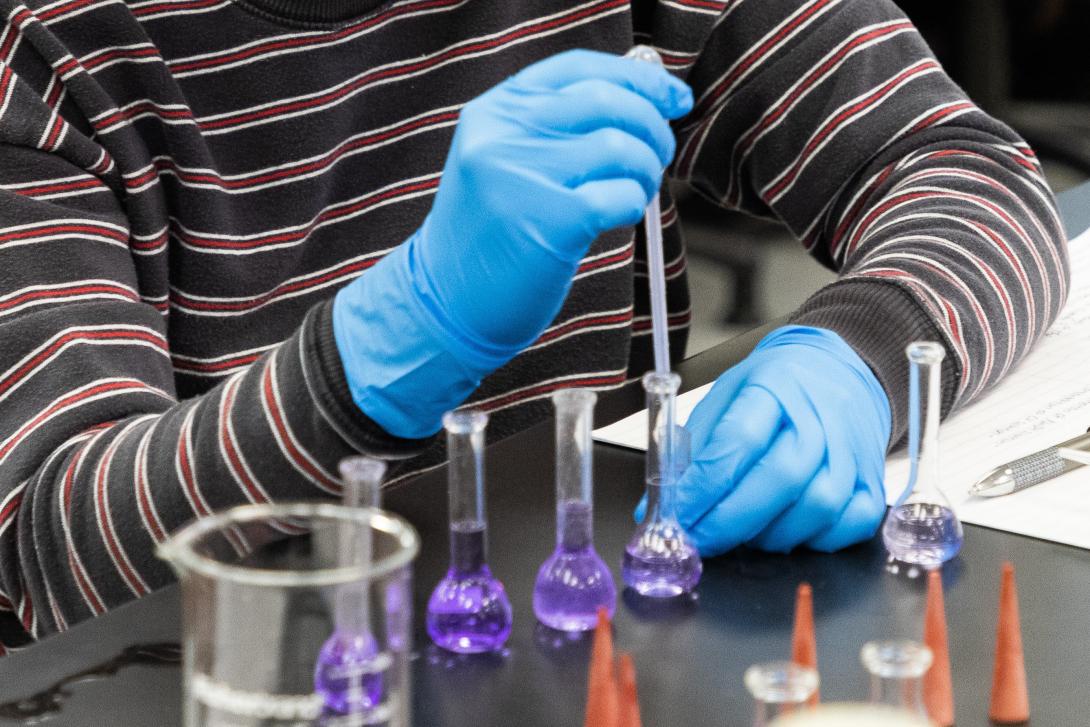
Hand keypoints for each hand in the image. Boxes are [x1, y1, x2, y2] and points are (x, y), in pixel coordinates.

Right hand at [333, 50, 692, 437]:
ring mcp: (523, 177)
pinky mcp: (549, 222)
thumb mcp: (505, 160)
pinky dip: (634, 204)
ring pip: (621, 146)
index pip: (579, 68)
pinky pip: (621, 195)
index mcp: (495, 111)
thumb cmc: (490, 235)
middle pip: (607, 100)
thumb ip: (557, 125)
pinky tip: (618, 216)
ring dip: (646, 169)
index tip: (673, 97)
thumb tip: (645, 95)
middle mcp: (503, 135)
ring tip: (635, 189)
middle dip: (652, 127)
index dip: (638, 77)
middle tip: (657, 154)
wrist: (447, 301)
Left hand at [639, 326, 890, 554]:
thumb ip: (691, 453)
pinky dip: (813, 540)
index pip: (738, 441)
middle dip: (730, 521)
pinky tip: (786, 531)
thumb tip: (655, 508)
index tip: (677, 516)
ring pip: (817, 508)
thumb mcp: (724, 399)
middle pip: (780, 478)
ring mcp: (852, 449)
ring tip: (742, 532)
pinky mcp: (872, 479)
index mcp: (774, 386)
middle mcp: (820, 416)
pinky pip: (849, 524)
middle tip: (699, 540)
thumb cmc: (774, 390)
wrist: (836, 373)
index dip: (703, 486)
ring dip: (769, 536)